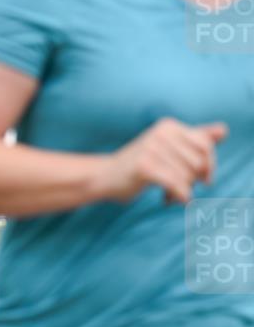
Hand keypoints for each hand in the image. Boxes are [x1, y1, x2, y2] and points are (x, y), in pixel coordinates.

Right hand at [100, 118, 227, 203]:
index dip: (209, 166)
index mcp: (169, 126)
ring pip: (187, 176)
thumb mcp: (168, 148)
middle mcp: (160, 133)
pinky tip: (169, 200)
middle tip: (177, 187)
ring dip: (181, 190)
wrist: (103, 177)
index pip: (206, 146)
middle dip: (192, 180)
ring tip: (168, 194)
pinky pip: (176, 185)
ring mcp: (151, 148)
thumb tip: (223, 131)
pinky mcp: (144, 166)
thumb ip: (195, 138)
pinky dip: (178, 196)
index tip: (204, 179)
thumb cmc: (139, 165)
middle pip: (197, 163)